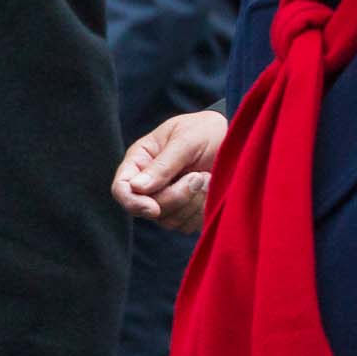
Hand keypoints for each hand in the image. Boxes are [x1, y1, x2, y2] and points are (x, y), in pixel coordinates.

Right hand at [112, 109, 227, 232]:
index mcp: (140, 161)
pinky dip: (201, 211)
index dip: (133, 202)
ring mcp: (166, 199)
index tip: (154, 208)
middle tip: (199, 175)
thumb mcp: (186, 140)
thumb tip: (136, 188)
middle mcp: (149, 184)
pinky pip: (187, 225)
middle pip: (147, 209)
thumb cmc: (206, 130)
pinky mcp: (185, 211)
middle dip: (176, 196)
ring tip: (207, 177)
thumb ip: (163, 164)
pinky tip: (211, 190)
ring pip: (167, 220)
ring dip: (192, 202)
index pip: (121, 189)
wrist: (235, 138)